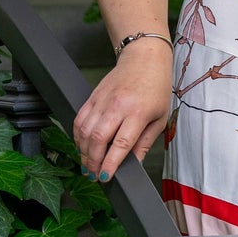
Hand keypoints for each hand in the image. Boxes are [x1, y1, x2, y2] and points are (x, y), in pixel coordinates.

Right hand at [73, 38, 172, 181]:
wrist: (144, 58)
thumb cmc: (156, 87)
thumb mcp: (159, 117)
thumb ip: (145, 142)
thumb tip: (134, 164)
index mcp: (138, 112)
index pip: (121, 144)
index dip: (110, 164)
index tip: (105, 178)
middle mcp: (117, 106)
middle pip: (98, 139)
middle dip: (93, 161)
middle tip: (93, 175)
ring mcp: (102, 100)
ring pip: (85, 131)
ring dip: (83, 151)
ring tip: (87, 165)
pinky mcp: (92, 96)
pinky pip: (80, 119)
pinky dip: (78, 136)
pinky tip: (82, 146)